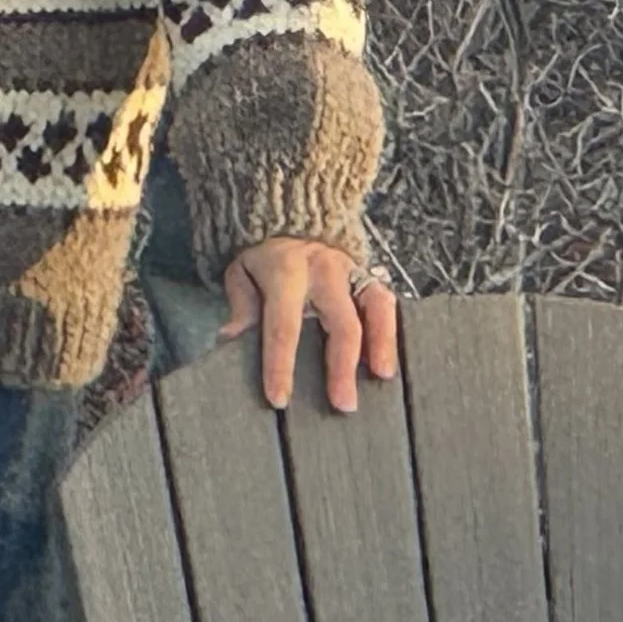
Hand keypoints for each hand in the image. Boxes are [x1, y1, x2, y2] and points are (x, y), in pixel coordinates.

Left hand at [221, 239, 397, 411]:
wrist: (289, 218)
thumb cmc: (265, 260)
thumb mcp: (241, 272)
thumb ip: (240, 303)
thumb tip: (232, 337)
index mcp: (286, 270)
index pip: (284, 325)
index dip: (281, 363)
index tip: (279, 399)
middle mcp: (324, 269)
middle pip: (341, 323)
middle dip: (342, 365)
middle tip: (343, 404)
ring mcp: (351, 271)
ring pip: (374, 307)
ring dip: (380, 344)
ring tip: (380, 378)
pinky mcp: (368, 275)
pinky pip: (386, 301)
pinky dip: (390, 331)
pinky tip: (388, 360)